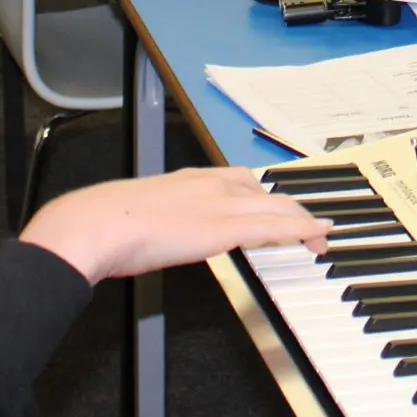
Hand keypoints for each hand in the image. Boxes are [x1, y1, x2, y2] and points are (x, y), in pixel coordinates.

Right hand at [18, 165, 327, 283]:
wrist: (96, 224)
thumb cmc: (105, 224)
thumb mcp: (137, 214)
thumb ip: (156, 220)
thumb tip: (153, 235)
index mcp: (189, 180)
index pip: (240, 180)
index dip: (264, 194)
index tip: (278, 206)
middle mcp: (210, 184)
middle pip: (265, 191)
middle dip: (292, 206)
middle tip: (310, 224)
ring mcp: (220, 203)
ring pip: (277, 206)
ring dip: (303, 220)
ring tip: (321, 235)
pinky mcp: (224, 226)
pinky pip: (275, 226)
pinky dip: (302, 229)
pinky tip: (317, 236)